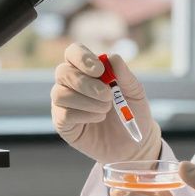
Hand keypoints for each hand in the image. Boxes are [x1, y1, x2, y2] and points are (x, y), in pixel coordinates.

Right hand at [51, 43, 161, 164]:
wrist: (133, 142)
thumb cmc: (132, 112)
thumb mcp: (135, 92)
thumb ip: (125, 74)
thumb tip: (112, 57)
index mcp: (86, 70)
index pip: (72, 53)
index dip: (82, 57)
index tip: (100, 70)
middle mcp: (70, 84)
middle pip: (63, 72)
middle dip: (86, 83)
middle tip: (108, 95)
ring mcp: (64, 103)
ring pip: (60, 94)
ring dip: (86, 101)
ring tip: (106, 109)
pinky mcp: (62, 123)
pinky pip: (64, 114)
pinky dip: (84, 115)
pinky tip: (98, 118)